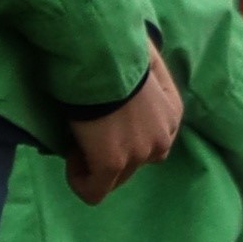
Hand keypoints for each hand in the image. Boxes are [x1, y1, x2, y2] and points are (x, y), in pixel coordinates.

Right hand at [67, 46, 183, 206]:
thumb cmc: (119, 50)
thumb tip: (139, 64)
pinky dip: (80, 181)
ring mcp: (139, 153)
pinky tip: (70, 158)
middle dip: (111, 151)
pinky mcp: (112, 162)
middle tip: (89, 129)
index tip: (104, 116)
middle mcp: (162, 138)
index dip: (127, 134)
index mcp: (172, 113)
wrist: (102, 54)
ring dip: (95, 163)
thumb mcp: (145, 57)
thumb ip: (148, 71)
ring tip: (78, 141)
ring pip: (115, 178)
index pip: (154, 140)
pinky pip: (94, 191)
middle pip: (136, 162)